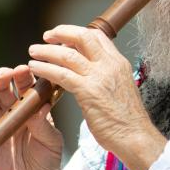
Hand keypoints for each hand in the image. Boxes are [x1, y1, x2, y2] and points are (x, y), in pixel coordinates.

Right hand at [0, 65, 62, 169]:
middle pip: (2, 88)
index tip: (25, 70)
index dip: (23, 76)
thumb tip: (38, 111)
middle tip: (7, 75)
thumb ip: (45, 126)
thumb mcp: (52, 142)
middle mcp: (9, 110)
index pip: (23, 84)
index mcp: (28, 106)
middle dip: (2, 78)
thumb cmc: (46, 160)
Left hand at [27, 25, 165, 169]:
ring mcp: (99, 77)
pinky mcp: (88, 91)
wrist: (136, 137)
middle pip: (83, 36)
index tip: (65, 37)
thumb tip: (90, 75)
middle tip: (47, 35)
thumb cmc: (128, 120)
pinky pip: (61, 74)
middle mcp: (110, 65)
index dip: (78, 33)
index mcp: (119, 63)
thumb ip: (106, 78)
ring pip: (68, 54)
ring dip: (47, 50)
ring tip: (33, 51)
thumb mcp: (120, 89)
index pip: (98, 36)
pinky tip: (36, 68)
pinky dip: (45, 68)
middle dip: (62, 32)